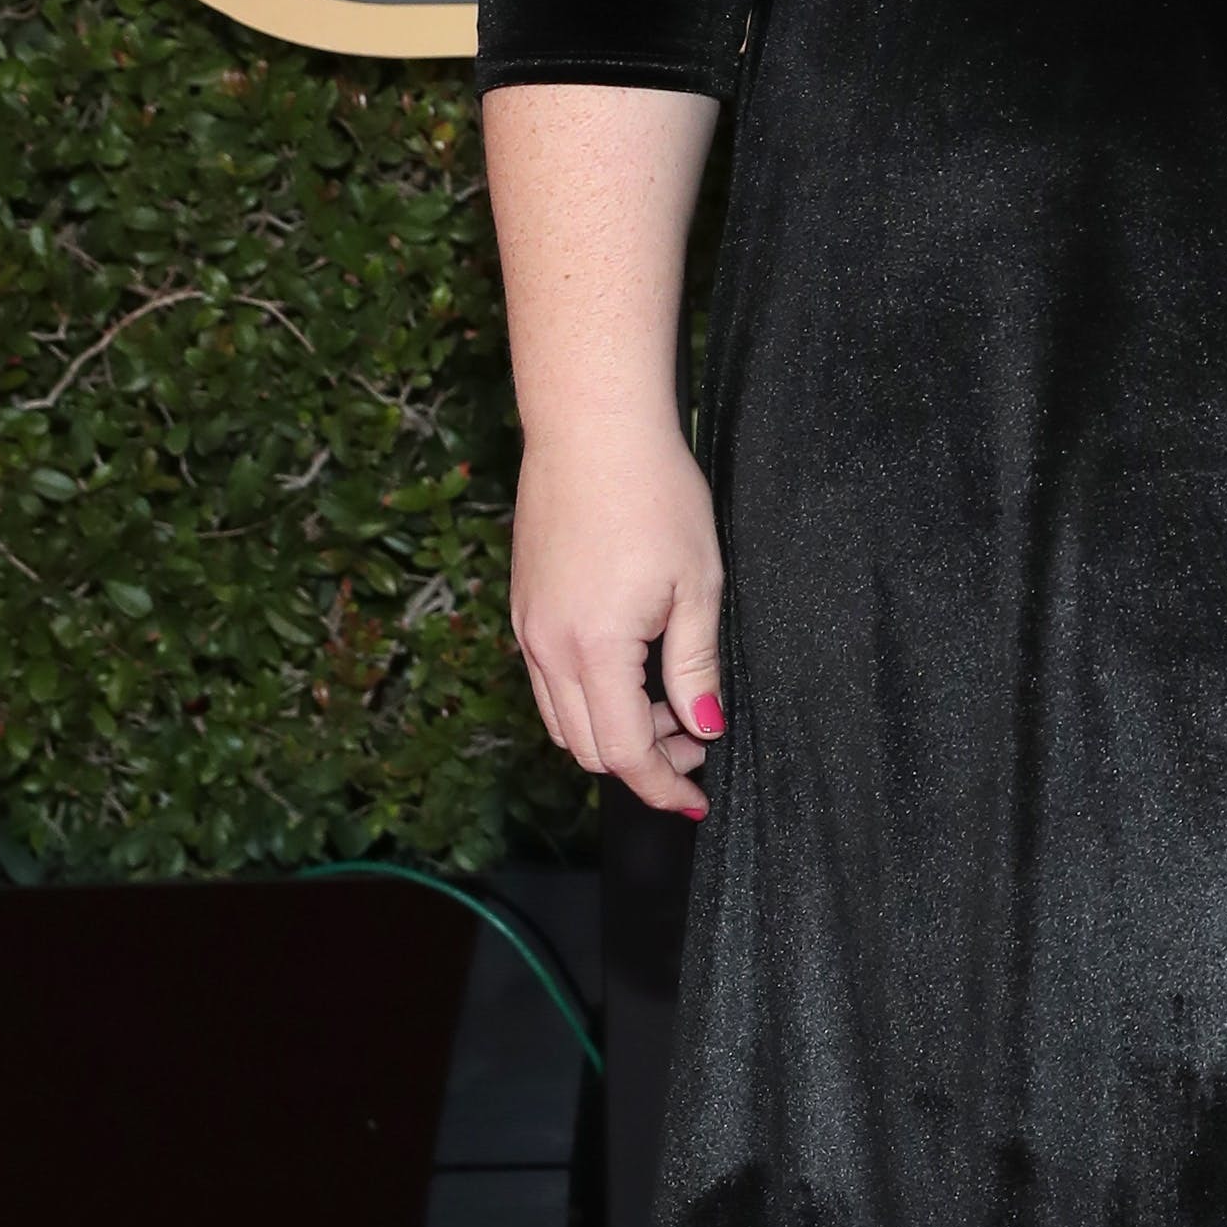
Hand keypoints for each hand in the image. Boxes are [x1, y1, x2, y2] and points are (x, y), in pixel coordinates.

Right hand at [507, 407, 726, 814]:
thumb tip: (703, 727)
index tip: (697, 798)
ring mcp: (527, 626)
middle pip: (586, 748)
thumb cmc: (654, 496)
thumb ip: (696, 667)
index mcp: (592, 650)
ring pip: (562, 717)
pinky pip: (547, 679)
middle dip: (643, 761)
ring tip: (668, 701)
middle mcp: (546, 648)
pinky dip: (588, 696)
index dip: (663, 786)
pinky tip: (631, 666)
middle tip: (696, 737)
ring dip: (612, 729)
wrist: (591, 428)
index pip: (624, 753)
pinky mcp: (523, 604)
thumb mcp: (697, 586)